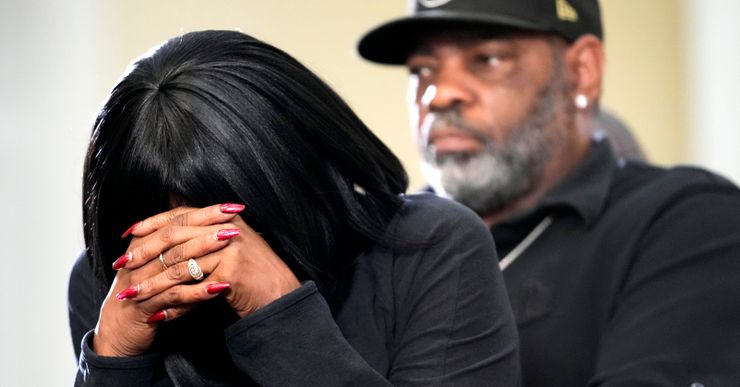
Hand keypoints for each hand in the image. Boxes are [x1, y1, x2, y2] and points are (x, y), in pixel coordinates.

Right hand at [93, 204, 244, 356]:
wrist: (120, 332)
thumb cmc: (146, 296)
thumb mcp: (160, 269)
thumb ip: (179, 248)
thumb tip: (210, 227)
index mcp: (144, 244)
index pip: (177, 221)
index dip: (205, 213)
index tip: (232, 207)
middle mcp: (139, 258)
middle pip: (176, 237)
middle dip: (207, 228)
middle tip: (234, 222)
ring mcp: (140, 281)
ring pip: (176, 263)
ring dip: (204, 252)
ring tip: (229, 244)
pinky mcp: (145, 305)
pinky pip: (175, 295)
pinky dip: (198, 291)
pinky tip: (220, 288)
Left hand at [123, 204, 299, 316]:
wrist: (280, 296)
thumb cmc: (254, 273)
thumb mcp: (232, 245)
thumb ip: (206, 231)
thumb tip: (174, 206)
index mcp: (224, 217)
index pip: (180, 213)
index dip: (153, 223)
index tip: (129, 233)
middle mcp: (227, 227)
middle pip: (175, 236)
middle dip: (144, 251)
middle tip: (122, 264)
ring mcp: (230, 248)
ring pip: (179, 264)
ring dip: (152, 283)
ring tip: (132, 296)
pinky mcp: (231, 271)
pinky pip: (193, 288)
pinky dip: (174, 304)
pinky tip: (160, 314)